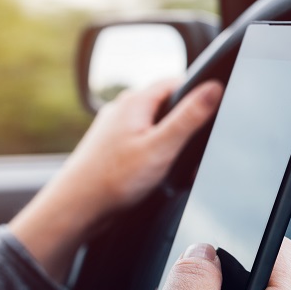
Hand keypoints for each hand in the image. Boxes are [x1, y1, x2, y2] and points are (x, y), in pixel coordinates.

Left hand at [9, 79, 223, 281]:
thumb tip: (213, 88)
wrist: (76, 208)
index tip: (213, 111)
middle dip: (185, 124)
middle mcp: (122, 109)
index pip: (177, 81)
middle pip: (166, 105)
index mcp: (135, 101)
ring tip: (172, 167)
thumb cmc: (113, 180)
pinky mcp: (111, 148)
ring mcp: (114, 129)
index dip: (199, 93)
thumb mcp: (161, 147)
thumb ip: (189, 117)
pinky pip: (142, 143)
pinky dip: (154, 155)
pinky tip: (154, 176)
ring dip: (169, 143)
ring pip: (154, 126)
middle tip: (194, 149)